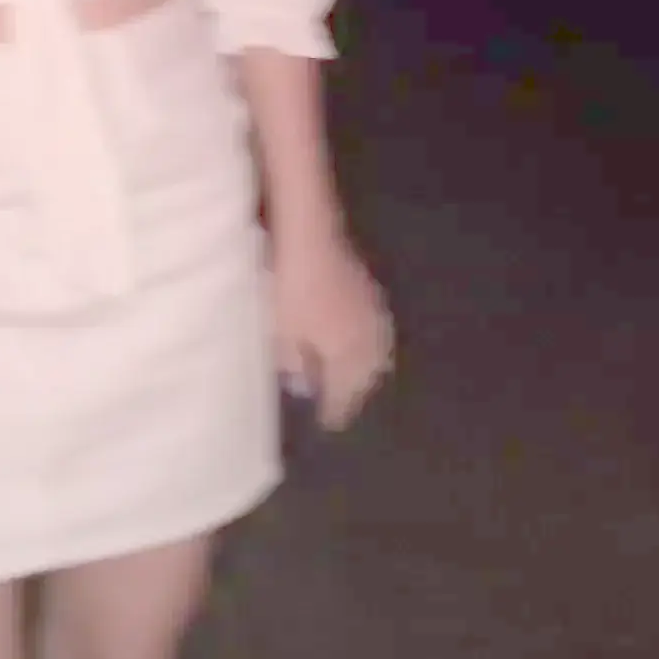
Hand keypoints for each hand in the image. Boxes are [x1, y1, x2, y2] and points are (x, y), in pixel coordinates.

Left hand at [271, 234, 394, 431]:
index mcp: (346, 352)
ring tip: (352, 377)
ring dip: (365, 368)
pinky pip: (374, 330)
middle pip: (366, 375)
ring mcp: (372, 312)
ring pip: (376, 352)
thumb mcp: (282, 331)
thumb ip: (293, 362)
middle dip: (354, 391)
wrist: (309, 235)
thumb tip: (301, 384)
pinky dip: (366, 343)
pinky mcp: (368, 290)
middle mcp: (367, 337)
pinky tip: (354, 341)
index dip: (335, 409)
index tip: (329, 423)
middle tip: (342, 402)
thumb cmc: (291, 287)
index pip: (345, 392)